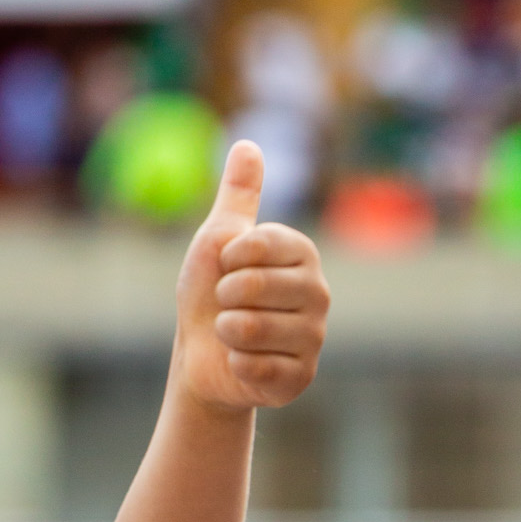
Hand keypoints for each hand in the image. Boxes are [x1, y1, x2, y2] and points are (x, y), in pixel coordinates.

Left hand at [173, 140, 328, 412]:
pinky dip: (235, 366)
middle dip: (223, 299)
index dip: (227, 259)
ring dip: (226, 333)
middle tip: (227, 305)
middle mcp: (318, 292)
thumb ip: (237, 197)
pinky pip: (258, 368)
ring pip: (253, 330)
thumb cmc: (210, 295)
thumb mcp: (217, 241)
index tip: (225, 268)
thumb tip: (247, 144)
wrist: (202, 356)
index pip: (260, 245)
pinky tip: (240, 362)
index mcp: (303, 253)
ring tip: (232, 334)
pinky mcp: (301, 377)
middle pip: (255, 288)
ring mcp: (314, 337)